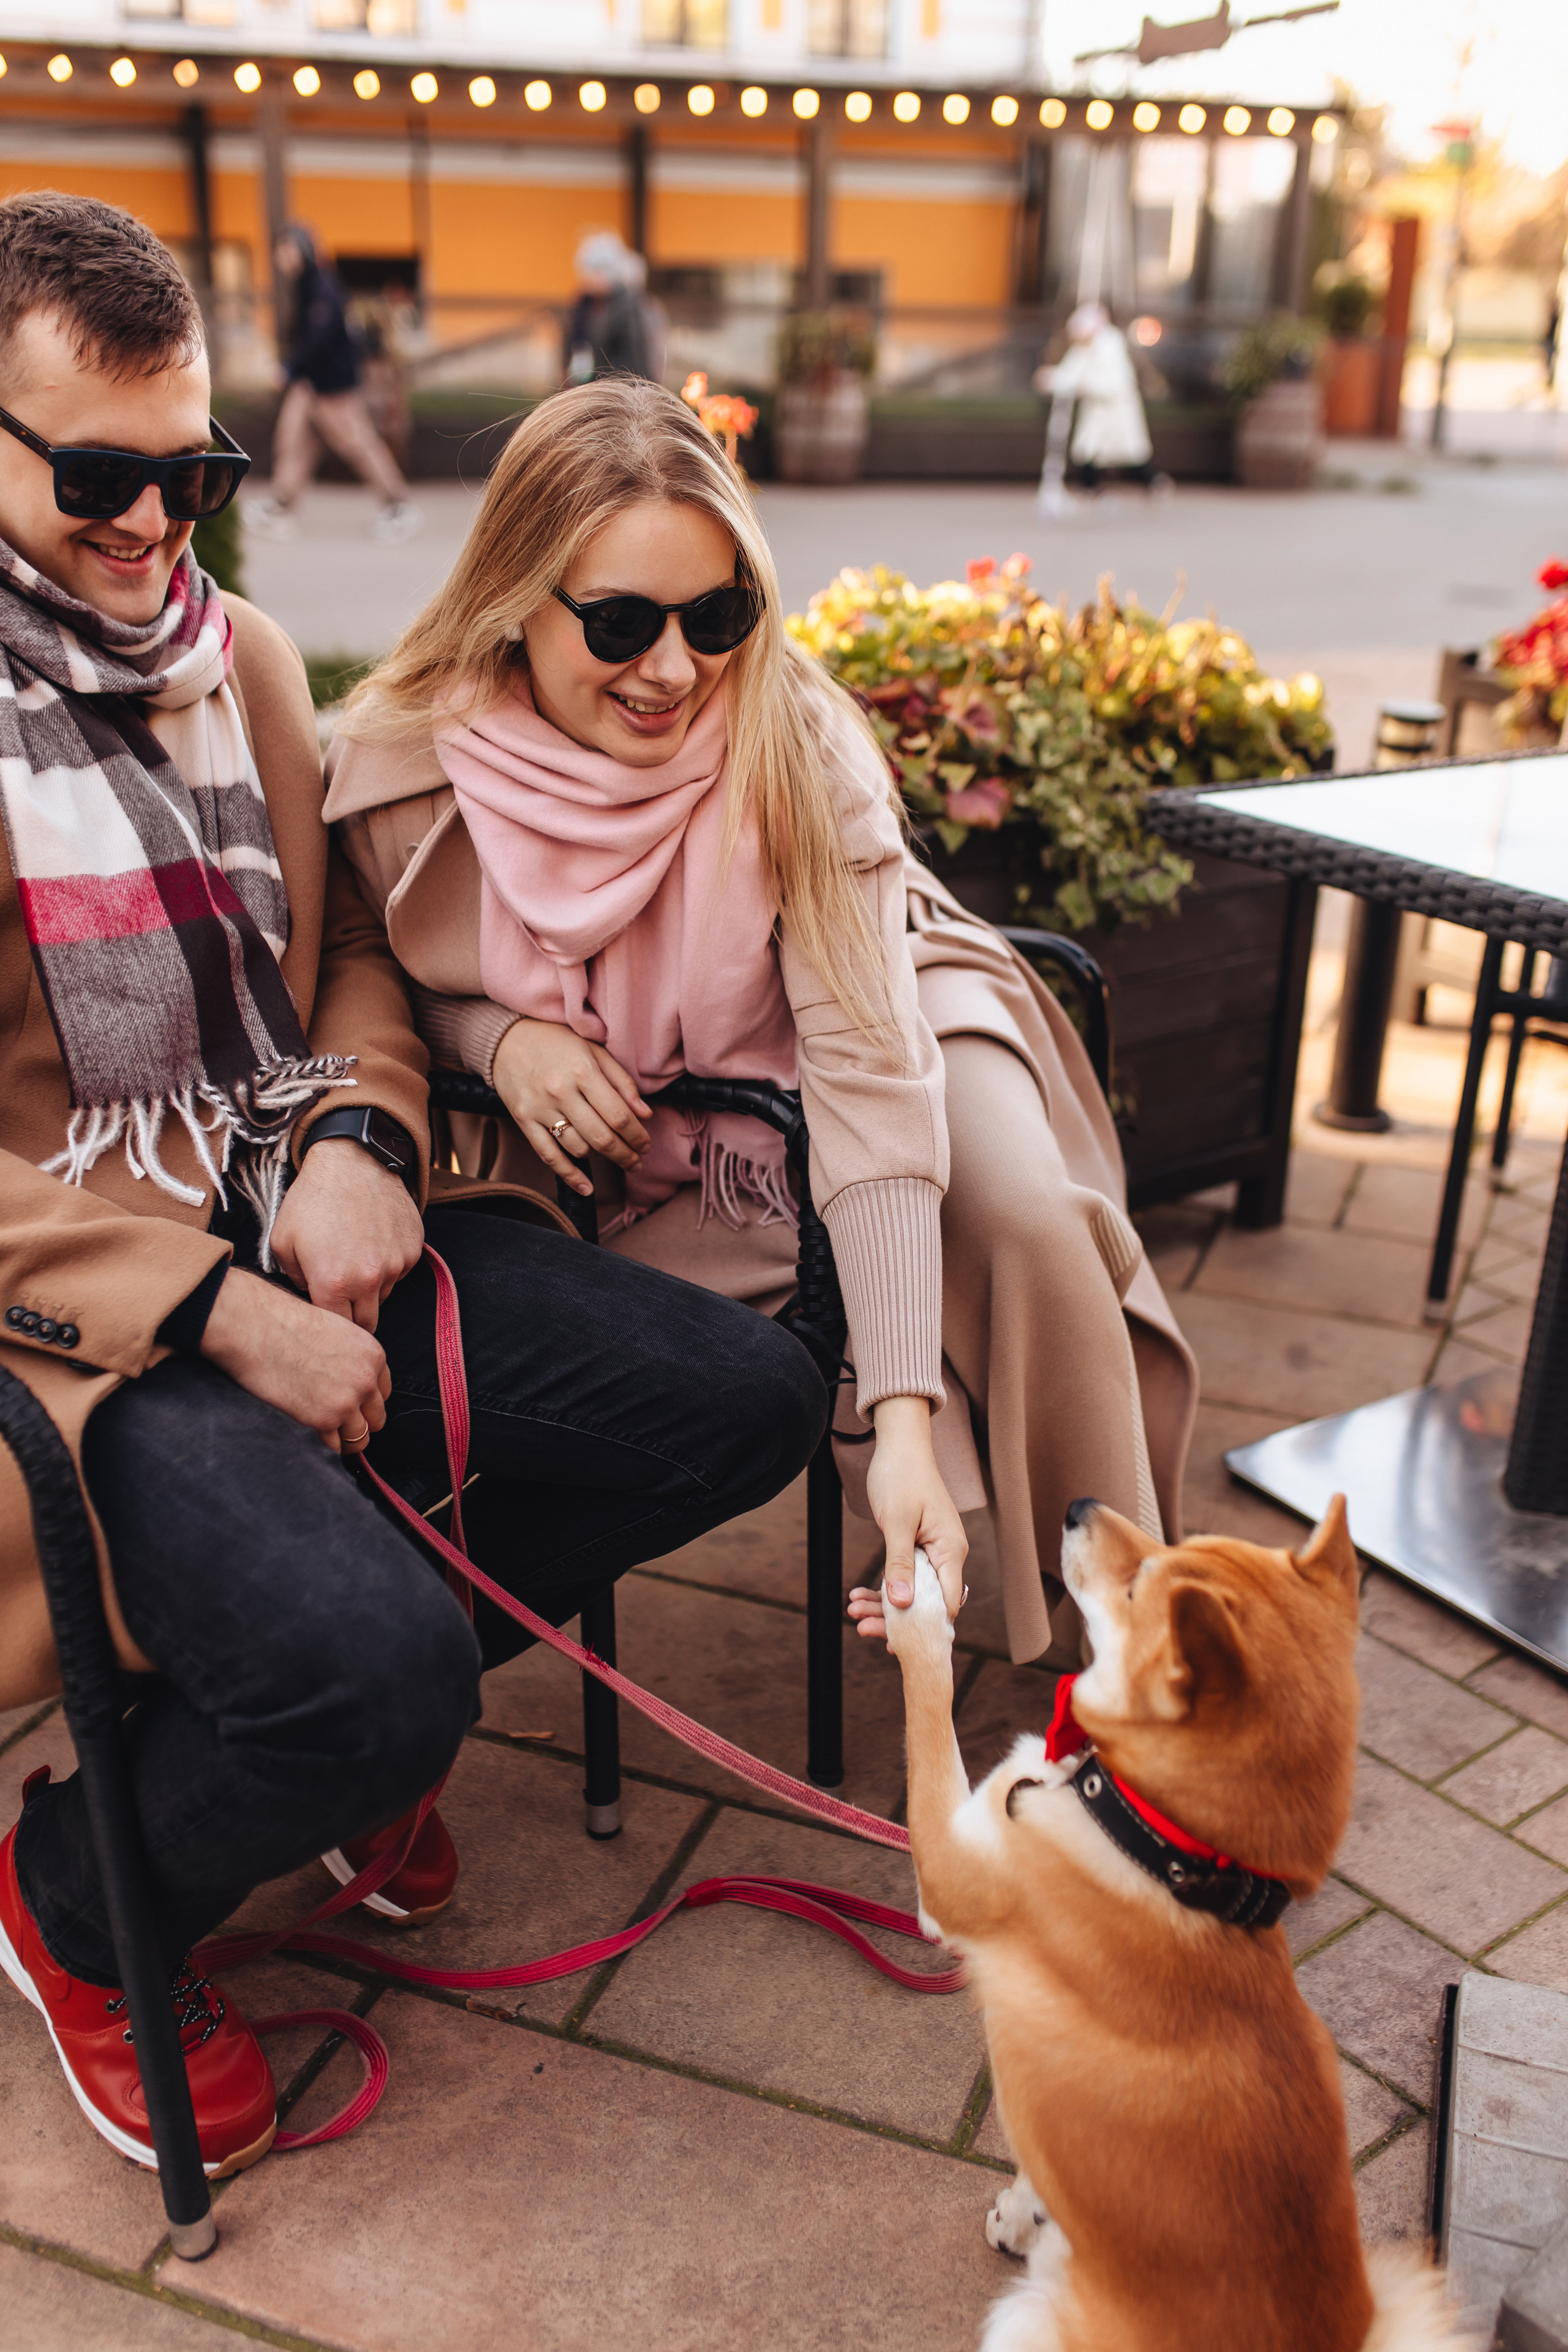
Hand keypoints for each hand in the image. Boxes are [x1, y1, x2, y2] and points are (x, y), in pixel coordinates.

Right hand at [200, 1268, 390, 1453]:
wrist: (255, 1326)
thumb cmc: (285, 1322)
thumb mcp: (335, 1331)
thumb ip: (350, 1358)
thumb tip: (347, 1381)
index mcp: (373, 1355)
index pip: (382, 1392)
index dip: (366, 1401)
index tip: (352, 1406)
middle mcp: (366, 1379)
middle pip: (376, 1417)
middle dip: (359, 1422)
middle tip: (339, 1423)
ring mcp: (347, 1401)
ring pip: (359, 1437)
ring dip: (345, 1438)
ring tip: (327, 1434)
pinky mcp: (323, 1418)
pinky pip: (334, 1445)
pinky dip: (324, 1443)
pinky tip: (311, 1433)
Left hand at [270, 1138, 423, 1332]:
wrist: (351, 1161)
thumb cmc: (312, 1200)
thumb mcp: (282, 1242)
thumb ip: (293, 1282)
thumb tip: (309, 1295)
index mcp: (333, 1284)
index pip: (338, 1329)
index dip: (330, 1325)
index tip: (325, 1311)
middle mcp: (370, 1280)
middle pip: (368, 1324)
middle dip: (353, 1314)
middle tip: (340, 1292)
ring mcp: (396, 1264)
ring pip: (385, 1295)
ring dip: (371, 1287)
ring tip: (354, 1255)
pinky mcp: (413, 1249)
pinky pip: (400, 1271)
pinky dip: (387, 1264)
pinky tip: (371, 1240)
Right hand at [493, 1017, 650, 1198]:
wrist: (506, 1037)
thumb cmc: (556, 1041)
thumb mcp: (594, 1051)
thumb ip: (621, 1082)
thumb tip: (646, 1114)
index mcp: (583, 1072)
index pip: (619, 1115)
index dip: (637, 1136)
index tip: (646, 1145)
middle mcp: (561, 1091)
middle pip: (602, 1137)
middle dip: (626, 1155)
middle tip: (638, 1161)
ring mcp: (540, 1108)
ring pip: (578, 1147)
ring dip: (601, 1158)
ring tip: (615, 1158)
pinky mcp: (523, 1119)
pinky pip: (548, 1155)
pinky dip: (569, 1175)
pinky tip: (587, 1187)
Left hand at [847, 1396, 967, 1642]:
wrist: (899, 1444)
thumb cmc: (901, 1476)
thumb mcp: (896, 1522)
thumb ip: (899, 1564)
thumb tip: (901, 1604)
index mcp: (950, 1549)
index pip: (947, 1602)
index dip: (925, 1626)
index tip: (896, 1642)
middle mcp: (947, 1553)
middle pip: (928, 1601)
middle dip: (896, 1618)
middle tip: (862, 1629)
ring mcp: (933, 1550)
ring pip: (913, 1591)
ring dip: (883, 1604)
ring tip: (852, 1610)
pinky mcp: (918, 1546)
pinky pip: (905, 1576)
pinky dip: (883, 1586)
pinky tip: (858, 1594)